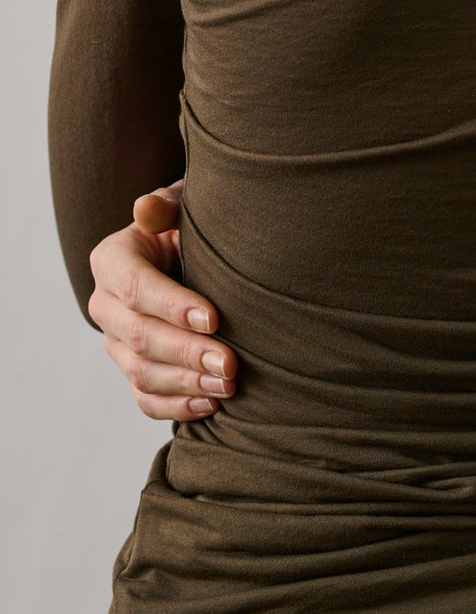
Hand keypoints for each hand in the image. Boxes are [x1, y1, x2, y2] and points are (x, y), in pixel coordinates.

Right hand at [86, 180, 238, 419]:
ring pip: (141, 372)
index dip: (173, 305)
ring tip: (229, 385)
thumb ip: (165, 207)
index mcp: (111, 260)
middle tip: (231, 363)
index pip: (136, 287)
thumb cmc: (186, 227)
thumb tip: (146, 208)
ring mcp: (116, 341)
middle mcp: (106, 304)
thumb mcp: (179, 208)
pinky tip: (210, 405)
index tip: (214, 318)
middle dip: (187, 352)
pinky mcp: (132, 368)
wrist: (186, 252)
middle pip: (140, 336)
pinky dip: (176, 406)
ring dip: (187, 382)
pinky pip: (145, 397)